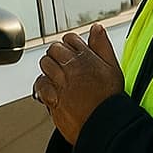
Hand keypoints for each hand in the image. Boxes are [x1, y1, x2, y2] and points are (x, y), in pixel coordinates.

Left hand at [32, 23, 124, 143]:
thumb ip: (103, 46)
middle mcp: (71, 67)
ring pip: (45, 64)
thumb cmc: (110, 100)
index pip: (70, 39)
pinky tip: (52, 90)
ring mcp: (60, 82)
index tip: (72, 53)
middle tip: (64, 66)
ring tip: (59, 78)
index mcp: (86, 58)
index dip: (70, 45)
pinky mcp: (52, 97)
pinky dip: (43, 86)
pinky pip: (40, 84)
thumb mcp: (113, 68)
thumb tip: (97, 28)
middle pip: (54, 49)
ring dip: (50, 69)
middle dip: (58, 55)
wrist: (104, 125)